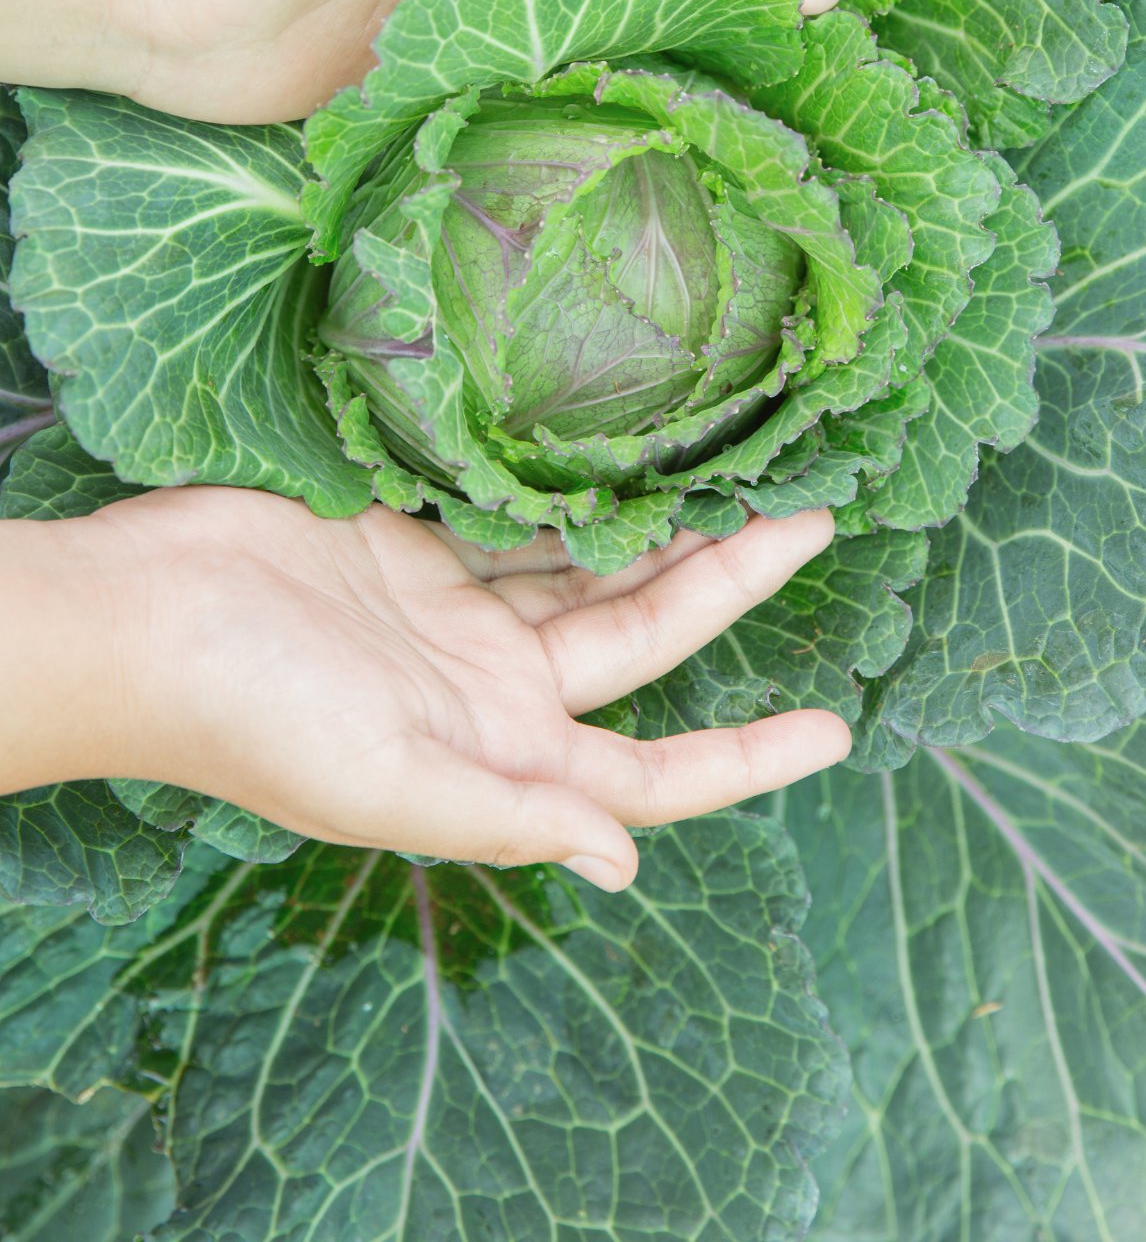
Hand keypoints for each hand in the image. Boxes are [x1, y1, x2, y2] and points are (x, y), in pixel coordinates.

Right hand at [74, 492, 850, 889]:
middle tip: (814, 521)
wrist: (139, 614)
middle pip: (641, 635)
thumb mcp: (386, 785)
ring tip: (748, 472)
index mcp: (496, 757)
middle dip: (729, 586)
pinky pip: (516, 506)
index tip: (839, 732)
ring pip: (589, 561)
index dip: (743, 758)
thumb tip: (622, 866)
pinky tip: (632, 444)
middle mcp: (491, 683)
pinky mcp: (413, 534)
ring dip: (662, 526)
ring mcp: (454, 604)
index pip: (648, 772)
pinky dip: (571, 483)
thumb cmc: (251, 714)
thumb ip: (508, 818)